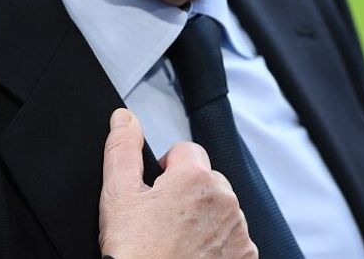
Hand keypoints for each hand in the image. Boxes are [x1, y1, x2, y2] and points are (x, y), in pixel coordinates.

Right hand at [98, 108, 256, 258]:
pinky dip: (217, 245)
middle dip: (187, 194)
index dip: (166, 171)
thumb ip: (122, 149)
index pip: (185, 152)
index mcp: (195, 177)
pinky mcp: (245, 255)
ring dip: (203, 219)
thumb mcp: (118, 196)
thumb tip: (124, 119)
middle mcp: (225, 199)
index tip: (155, 195)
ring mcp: (238, 230)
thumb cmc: (135, 254)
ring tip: (175, 243)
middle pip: (206, 180)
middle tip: (162, 222)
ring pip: (220, 209)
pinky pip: (233, 239)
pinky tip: (192, 256)